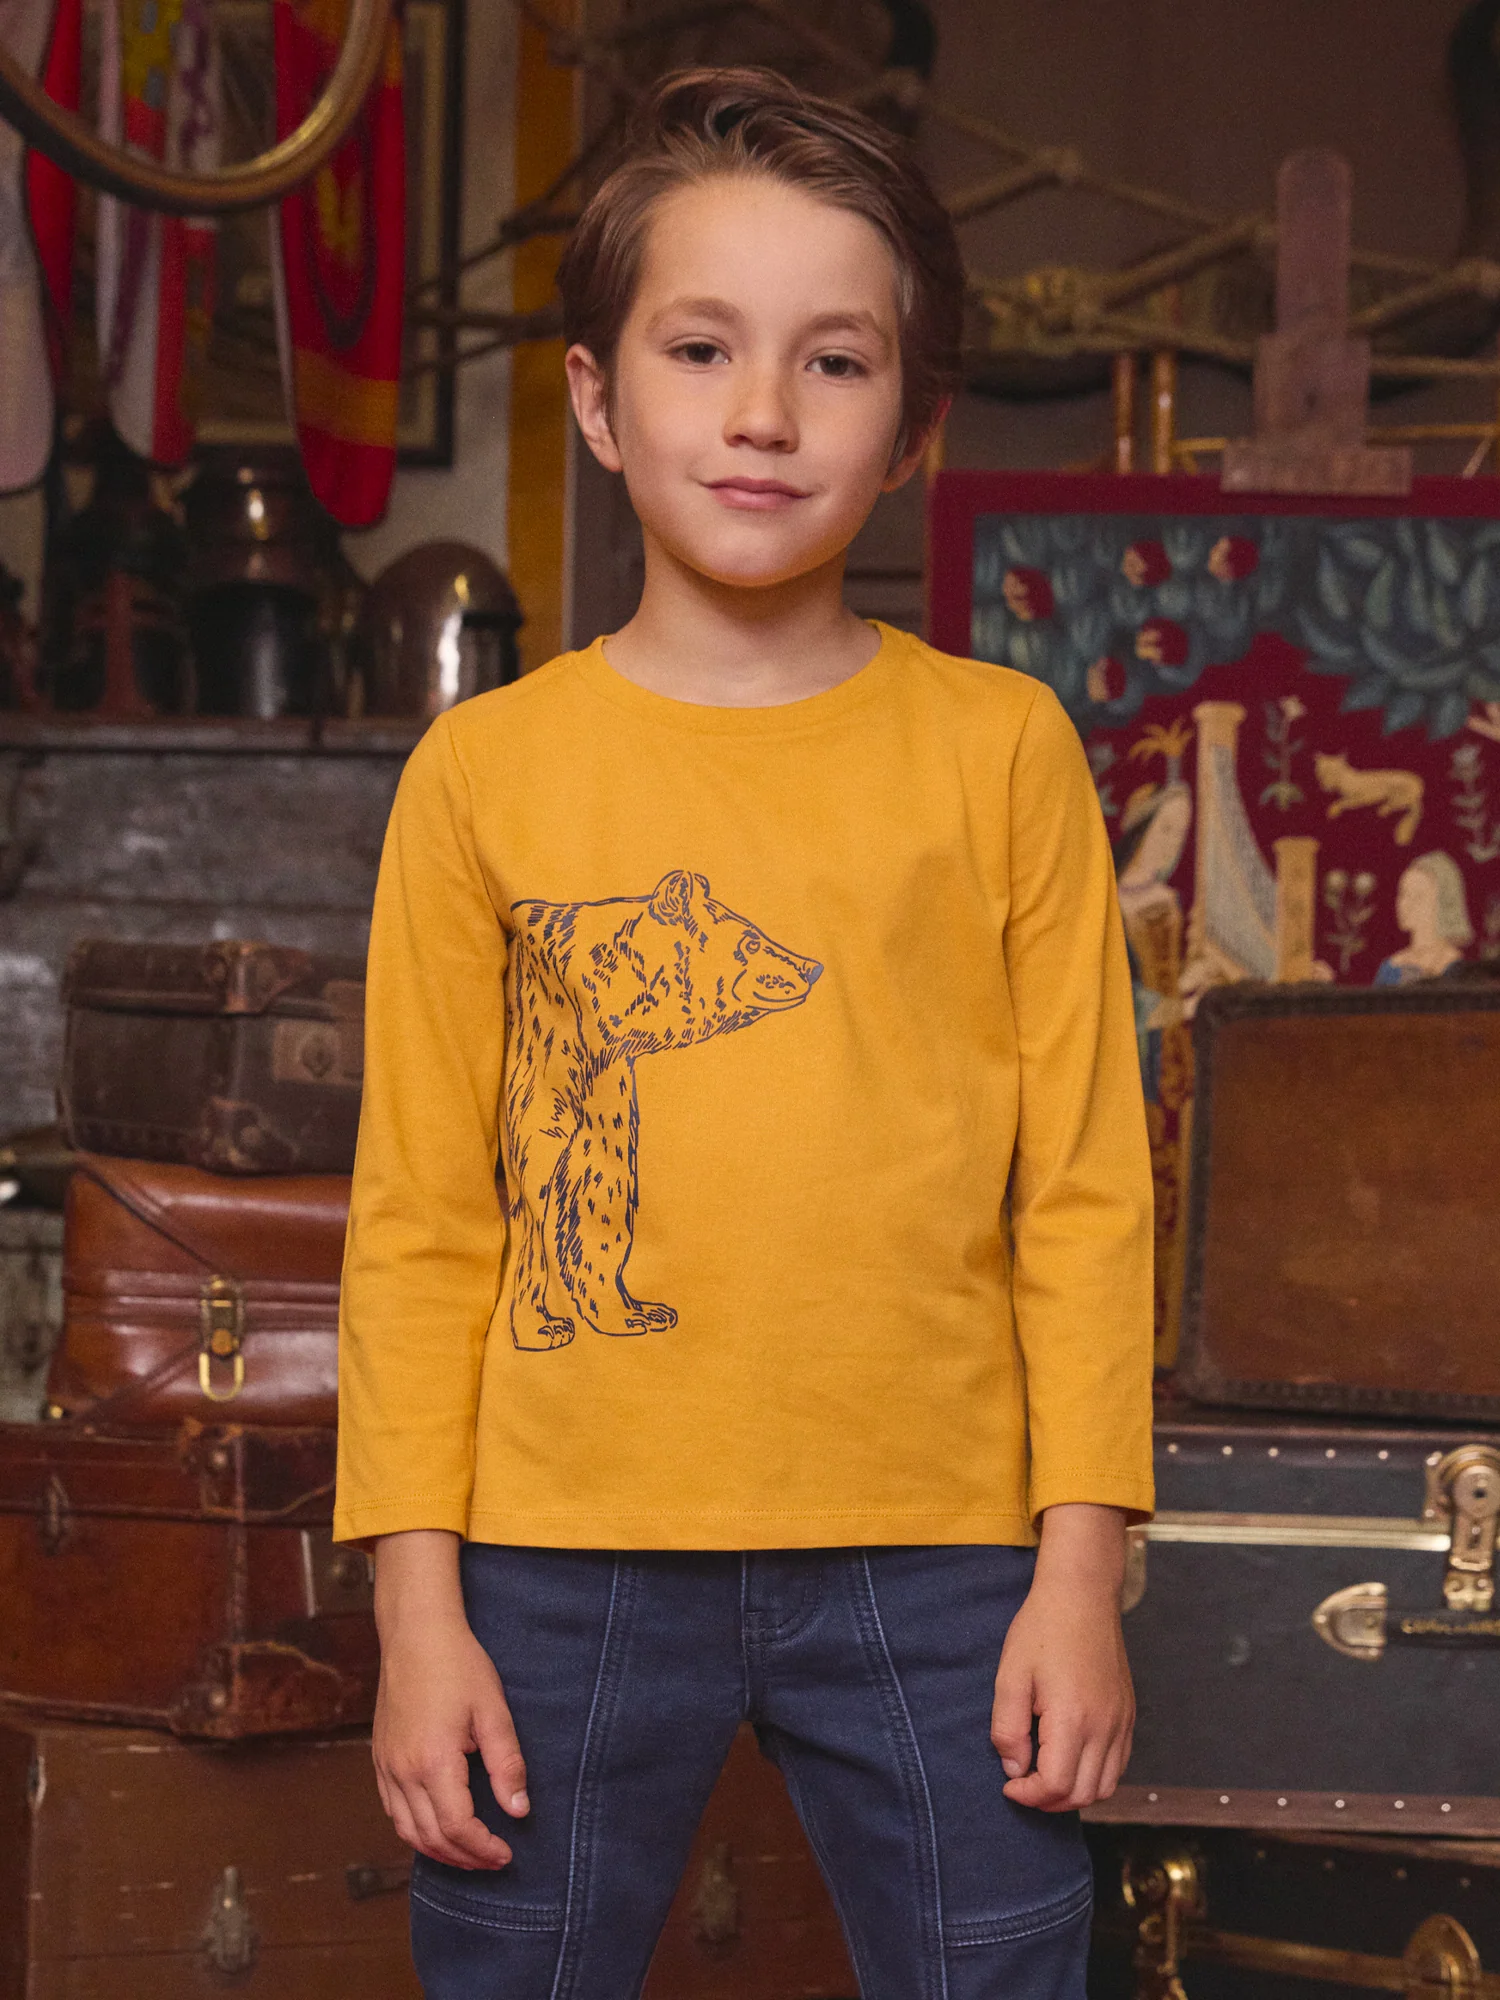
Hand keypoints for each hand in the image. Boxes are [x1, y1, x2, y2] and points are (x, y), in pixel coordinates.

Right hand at [372, 1530, 529, 1869]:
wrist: (416, 1634)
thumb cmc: (458, 1666)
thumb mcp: (493, 1711)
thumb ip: (506, 1764)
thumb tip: (519, 1810)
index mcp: (434, 1762)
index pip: (458, 1827)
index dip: (483, 1848)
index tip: (506, 1853)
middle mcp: (403, 1771)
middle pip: (431, 1838)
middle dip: (464, 1857)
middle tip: (493, 1860)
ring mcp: (386, 1766)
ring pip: (406, 1830)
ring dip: (438, 1851)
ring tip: (468, 1853)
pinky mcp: (380, 1758)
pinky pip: (393, 1810)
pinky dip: (414, 1831)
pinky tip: (436, 1829)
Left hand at [990, 1504, 1133, 1811]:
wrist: (1082, 1596)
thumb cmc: (1042, 1630)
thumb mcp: (1010, 1676)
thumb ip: (1008, 1729)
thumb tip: (1015, 1768)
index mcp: (1073, 1718)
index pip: (1055, 1786)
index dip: (1028, 1795)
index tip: (1008, 1783)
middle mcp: (1104, 1727)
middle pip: (1082, 1795)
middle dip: (1048, 1801)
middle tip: (1022, 1784)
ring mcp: (1121, 1722)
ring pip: (1105, 1786)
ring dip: (1073, 1793)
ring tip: (1044, 1776)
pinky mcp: (1128, 1715)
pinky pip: (1118, 1765)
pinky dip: (1095, 1776)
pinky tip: (1070, 1760)